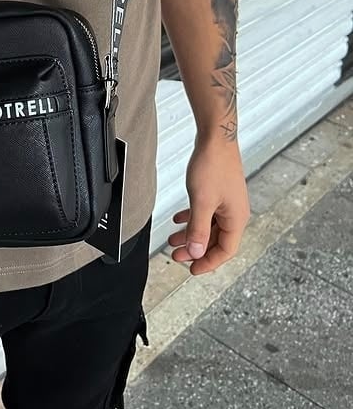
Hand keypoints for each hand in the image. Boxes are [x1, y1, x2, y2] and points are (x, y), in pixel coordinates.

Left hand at [167, 137, 249, 274]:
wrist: (216, 138)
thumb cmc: (213, 166)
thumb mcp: (202, 202)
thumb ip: (198, 229)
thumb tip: (196, 252)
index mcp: (236, 219)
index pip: (225, 251)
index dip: (208, 262)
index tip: (191, 270)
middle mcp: (234, 213)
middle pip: (215, 240)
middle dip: (195, 250)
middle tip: (176, 256)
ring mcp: (227, 202)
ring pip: (209, 226)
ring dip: (191, 234)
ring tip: (172, 240)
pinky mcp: (219, 192)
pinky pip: (206, 212)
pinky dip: (192, 218)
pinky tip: (178, 219)